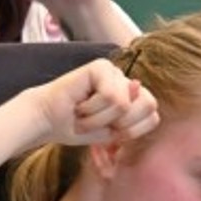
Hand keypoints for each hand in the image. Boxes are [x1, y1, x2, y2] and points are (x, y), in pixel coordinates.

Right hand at [29, 59, 158, 146]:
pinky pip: (110, 95)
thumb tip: (137, 84)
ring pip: (124, 103)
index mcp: (133, 99)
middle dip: (121, 124)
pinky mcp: (101, 66)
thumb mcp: (111, 134)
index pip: (153, 117)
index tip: (110, 134)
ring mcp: (114, 72)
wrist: (48, 122)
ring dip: (100, 118)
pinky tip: (80, 103)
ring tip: (84, 114)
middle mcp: (126, 82)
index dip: (132, 132)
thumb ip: (131, 120)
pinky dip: (92, 108)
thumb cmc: (77, 128)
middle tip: (97, 125)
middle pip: (147, 104)